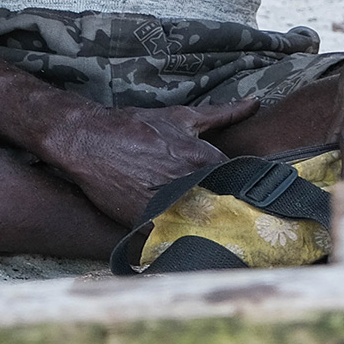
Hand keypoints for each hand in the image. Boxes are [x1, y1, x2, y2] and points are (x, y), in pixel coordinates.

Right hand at [41, 94, 260, 227]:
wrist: (89, 139)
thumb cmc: (136, 126)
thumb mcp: (182, 116)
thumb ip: (222, 114)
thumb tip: (253, 103)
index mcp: (203, 159)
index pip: (238, 184)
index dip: (242, 193)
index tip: (244, 200)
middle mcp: (188, 182)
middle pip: (221, 210)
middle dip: (226, 215)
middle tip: (231, 223)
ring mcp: (166, 204)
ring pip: (198, 228)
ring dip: (203, 232)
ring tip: (209, 236)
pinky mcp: (145, 221)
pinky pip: (170, 239)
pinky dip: (176, 240)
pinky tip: (181, 240)